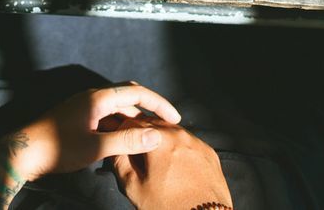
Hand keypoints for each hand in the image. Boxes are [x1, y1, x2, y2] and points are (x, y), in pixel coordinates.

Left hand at [11, 83, 182, 180]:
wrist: (24, 153)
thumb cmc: (57, 149)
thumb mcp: (96, 148)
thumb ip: (127, 142)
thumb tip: (156, 136)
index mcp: (97, 98)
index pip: (136, 93)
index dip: (158, 104)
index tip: (175, 118)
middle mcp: (92, 97)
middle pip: (128, 97)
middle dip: (149, 110)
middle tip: (166, 126)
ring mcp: (84, 107)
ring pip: (117, 109)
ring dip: (134, 121)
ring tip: (150, 138)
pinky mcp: (79, 118)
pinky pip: (106, 118)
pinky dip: (120, 127)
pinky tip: (127, 142)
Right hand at [112, 116, 232, 209]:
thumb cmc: (169, 207)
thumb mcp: (135, 188)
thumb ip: (120, 162)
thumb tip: (115, 147)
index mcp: (159, 140)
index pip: (132, 122)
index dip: (122, 130)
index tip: (119, 140)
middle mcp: (179, 134)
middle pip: (153, 123)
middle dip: (141, 133)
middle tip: (134, 149)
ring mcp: (197, 142)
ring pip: (172, 130)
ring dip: (160, 138)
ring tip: (154, 158)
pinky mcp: (209, 152)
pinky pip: (189, 142)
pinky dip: (178, 147)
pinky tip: (174, 163)